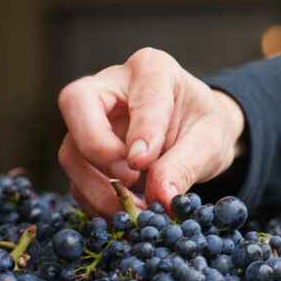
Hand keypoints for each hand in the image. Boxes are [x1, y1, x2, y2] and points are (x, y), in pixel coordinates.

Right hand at [57, 47, 245, 215]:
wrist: (197, 137)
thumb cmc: (204, 127)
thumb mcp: (209, 141)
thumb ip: (186, 164)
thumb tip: (161, 196)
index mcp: (151, 69)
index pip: (139, 95)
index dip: (142, 131)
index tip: (144, 163)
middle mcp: (111, 85)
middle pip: (76, 103)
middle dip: (98, 149)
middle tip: (131, 179)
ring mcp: (91, 118)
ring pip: (71, 149)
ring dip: (98, 187)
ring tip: (136, 208)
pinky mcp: (83, 150)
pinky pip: (76, 177)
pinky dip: (96, 201)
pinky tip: (124, 212)